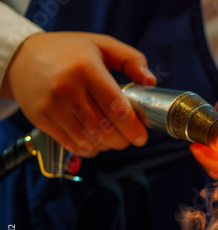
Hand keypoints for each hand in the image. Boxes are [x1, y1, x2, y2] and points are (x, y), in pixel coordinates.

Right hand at [0, 32, 156, 156]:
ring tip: (113, 139)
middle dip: (123, 140)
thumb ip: (131, 60)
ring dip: (107, 146)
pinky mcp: (42, 119)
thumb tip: (150, 81)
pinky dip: (89, 149)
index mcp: (86, 68)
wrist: (22, 57)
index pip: (116, 107)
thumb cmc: (69, 51)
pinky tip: (96, 142)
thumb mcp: (102, 45)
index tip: (142, 136)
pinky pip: (72, 145)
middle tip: (129, 138)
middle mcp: (67, 89)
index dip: (133, 127)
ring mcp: (52, 106)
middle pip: (105, 129)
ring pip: (89, 141)